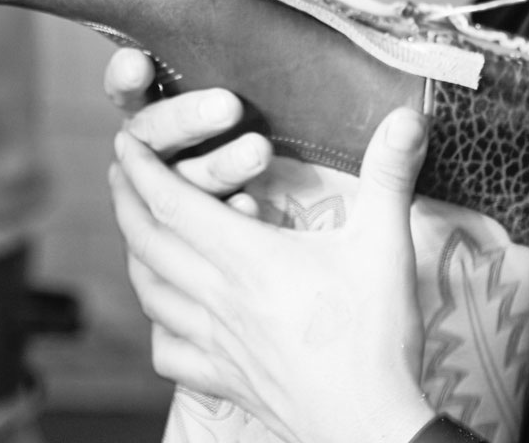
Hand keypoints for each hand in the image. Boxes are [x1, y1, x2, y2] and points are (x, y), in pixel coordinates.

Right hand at [105, 49, 270, 208]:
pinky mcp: (194, 223)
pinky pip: (207, 222)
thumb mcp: (233, 77)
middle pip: (153, 132)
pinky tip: (253, 204)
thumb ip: (227, 53)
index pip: (126, 88)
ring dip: (218, 164)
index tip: (137, 64)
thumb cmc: (252, 107)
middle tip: (228, 106)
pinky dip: (231, 210)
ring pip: (183, 178)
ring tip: (258, 152)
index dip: (127, 78)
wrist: (253, 210)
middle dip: (186, 118)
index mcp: (148, 105)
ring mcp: (169, 187)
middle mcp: (149, 146)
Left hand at [110, 105, 437, 442]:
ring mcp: (217, 343)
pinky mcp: (225, 379)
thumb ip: (389, 175)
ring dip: (135, 257)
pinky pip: (169, 353)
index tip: (124, 142)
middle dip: (127, 202)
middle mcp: (219, 299)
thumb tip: (408, 117)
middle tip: (120, 174)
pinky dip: (159, 328)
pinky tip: (168, 319)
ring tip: (136, 234)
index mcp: (248, 259)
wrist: (370, 424)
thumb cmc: (376, 338)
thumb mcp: (386, 246)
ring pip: (151, 295)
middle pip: (149, 243)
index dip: (142, 169)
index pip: (174, 203)